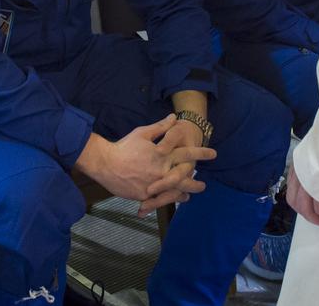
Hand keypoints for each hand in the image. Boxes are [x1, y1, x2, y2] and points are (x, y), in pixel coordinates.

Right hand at [77, 116, 214, 206]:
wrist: (105, 163)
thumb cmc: (124, 146)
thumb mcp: (142, 133)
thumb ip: (161, 127)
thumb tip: (174, 117)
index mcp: (162, 154)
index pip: (186, 153)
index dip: (201, 153)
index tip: (213, 154)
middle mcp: (161, 170)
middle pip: (185, 177)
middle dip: (196, 181)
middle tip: (204, 184)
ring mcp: (154, 184)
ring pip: (175, 191)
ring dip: (185, 193)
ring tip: (191, 195)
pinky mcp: (145, 195)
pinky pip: (160, 200)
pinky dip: (169, 200)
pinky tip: (173, 200)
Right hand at [284, 165, 318, 227]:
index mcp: (318, 179)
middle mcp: (303, 177)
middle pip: (303, 207)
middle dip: (314, 218)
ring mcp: (296, 172)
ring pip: (292, 199)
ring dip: (302, 210)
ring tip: (313, 214)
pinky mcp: (293, 167)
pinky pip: (290, 187)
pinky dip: (296, 197)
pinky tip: (305, 198)